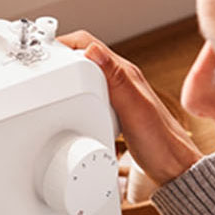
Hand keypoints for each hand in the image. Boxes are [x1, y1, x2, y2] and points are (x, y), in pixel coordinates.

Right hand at [59, 31, 200, 187]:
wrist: (172, 170)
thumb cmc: (160, 144)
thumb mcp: (135, 109)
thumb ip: (116, 80)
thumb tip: (94, 51)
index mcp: (124, 74)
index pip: (88, 44)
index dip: (64, 45)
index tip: (44, 54)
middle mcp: (121, 81)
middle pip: (84, 58)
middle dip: (61, 59)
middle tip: (41, 71)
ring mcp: (118, 98)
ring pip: (87, 77)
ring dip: (68, 79)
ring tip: (51, 88)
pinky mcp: (116, 114)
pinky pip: (91, 98)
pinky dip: (76, 99)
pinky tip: (71, 111)